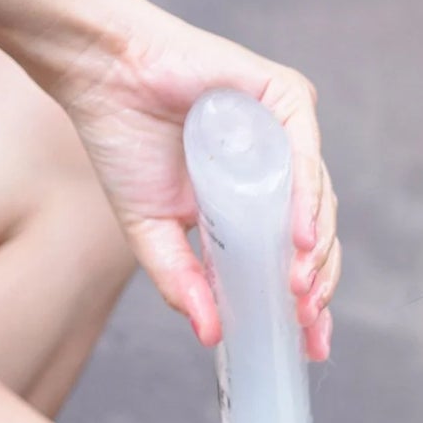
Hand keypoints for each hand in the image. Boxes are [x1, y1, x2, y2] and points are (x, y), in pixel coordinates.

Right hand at [57, 6, 338, 358]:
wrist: (101, 77)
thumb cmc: (125, 147)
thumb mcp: (154, 236)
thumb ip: (183, 284)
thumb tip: (211, 336)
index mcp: (256, 208)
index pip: (298, 262)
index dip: (311, 305)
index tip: (312, 344)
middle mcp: (279, 173)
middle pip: (318, 237)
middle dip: (317, 285)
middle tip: (304, 318)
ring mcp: (285, 137)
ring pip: (321, 201)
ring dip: (316, 251)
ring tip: (299, 287)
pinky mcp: (283, 100)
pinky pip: (307, 154)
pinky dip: (308, 198)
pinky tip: (301, 236)